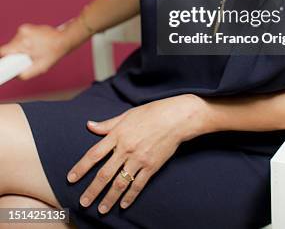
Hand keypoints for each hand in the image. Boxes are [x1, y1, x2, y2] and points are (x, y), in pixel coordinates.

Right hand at [0, 23, 69, 78]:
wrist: (64, 39)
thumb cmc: (54, 53)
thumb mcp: (40, 68)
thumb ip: (25, 74)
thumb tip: (14, 74)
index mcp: (23, 44)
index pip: (3, 51)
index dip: (3, 59)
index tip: (5, 64)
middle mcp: (22, 34)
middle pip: (9, 47)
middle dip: (16, 54)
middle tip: (27, 58)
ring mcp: (24, 28)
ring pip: (14, 42)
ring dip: (21, 48)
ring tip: (34, 51)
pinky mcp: (26, 26)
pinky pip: (20, 37)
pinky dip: (25, 42)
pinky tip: (35, 45)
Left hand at [66, 94, 204, 213]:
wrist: (175, 118)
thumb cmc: (150, 113)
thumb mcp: (126, 115)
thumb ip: (107, 124)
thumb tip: (89, 125)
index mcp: (118, 135)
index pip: (94, 154)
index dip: (81, 168)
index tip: (70, 179)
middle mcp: (126, 148)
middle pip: (104, 174)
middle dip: (92, 190)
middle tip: (83, 202)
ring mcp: (139, 159)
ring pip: (120, 183)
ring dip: (109, 198)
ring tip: (101, 210)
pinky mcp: (151, 166)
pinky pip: (138, 185)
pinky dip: (130, 196)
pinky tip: (123, 205)